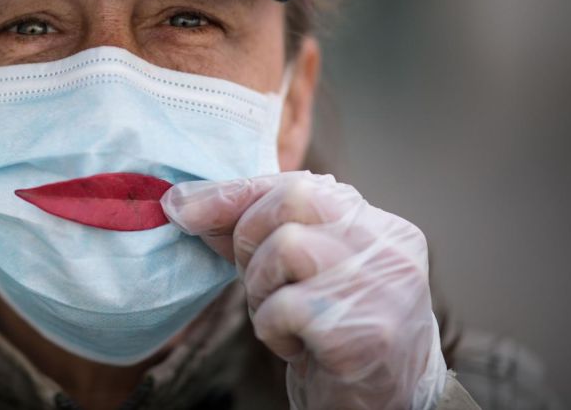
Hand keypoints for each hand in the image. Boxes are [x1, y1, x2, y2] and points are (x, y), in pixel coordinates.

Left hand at [161, 171, 446, 409]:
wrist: (382, 405)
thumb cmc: (330, 331)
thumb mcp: (295, 271)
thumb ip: (250, 230)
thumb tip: (181, 201)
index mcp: (378, 225)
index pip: (299, 183)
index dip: (235, 193)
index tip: (184, 208)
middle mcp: (389, 248)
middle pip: (291, 201)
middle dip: (251, 239)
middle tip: (262, 284)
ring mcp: (384, 287)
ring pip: (287, 247)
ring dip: (262, 290)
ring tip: (284, 320)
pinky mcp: (366, 332)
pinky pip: (287, 306)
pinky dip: (274, 329)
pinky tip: (298, 348)